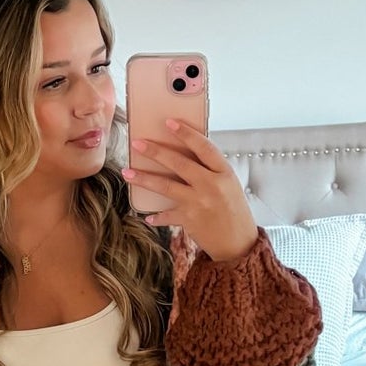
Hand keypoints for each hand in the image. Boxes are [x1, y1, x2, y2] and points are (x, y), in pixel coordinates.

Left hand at [123, 121, 258, 259]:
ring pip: (166, 186)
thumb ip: (210, 170)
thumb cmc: (234, 211)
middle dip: (156, 152)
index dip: (186, 134)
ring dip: (145, 179)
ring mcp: (199, 203)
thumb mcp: (230, 185)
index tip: (169, 122)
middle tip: (137, 143)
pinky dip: (157, 216)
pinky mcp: (189, 220)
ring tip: (127, 172)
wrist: (238, 243)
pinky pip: (167, 215)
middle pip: (179, 163)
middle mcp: (211, 186)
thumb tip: (185, 154)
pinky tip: (148, 216)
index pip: (204, 147)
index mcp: (224, 172)